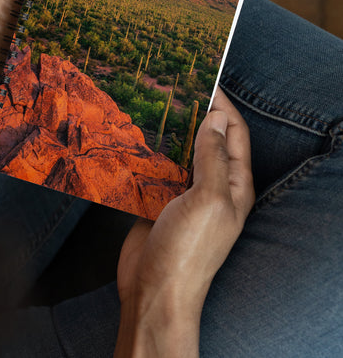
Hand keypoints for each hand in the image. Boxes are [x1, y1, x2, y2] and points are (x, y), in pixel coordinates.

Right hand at [115, 88, 253, 357]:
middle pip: (207, 140)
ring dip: (169, 132)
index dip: (223, 106)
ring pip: (180, 153)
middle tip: (173, 88)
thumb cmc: (188, 250)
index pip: (234, 134)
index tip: (205, 79)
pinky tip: (135, 136)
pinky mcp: (159, 200)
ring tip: (151, 105)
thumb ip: (213, 158)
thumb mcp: (208, 200)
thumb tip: (217, 118)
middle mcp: (212, 186)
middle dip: (195, 114)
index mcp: (234, 185)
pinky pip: (157, 169)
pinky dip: (150, 152)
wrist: (154, 291)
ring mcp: (184, 194)